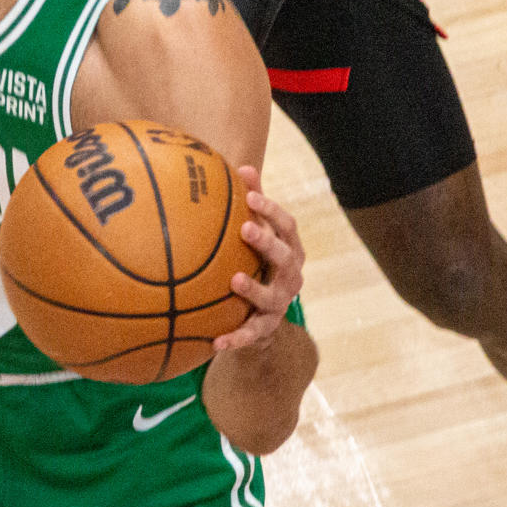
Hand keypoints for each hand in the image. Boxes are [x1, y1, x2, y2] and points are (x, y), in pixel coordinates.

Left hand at [213, 166, 304, 354]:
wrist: (261, 316)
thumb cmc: (256, 262)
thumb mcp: (257, 233)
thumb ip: (253, 205)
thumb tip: (243, 165)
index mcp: (289, 249)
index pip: (287, 226)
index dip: (272, 210)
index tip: (250, 195)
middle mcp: (291, 276)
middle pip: (286, 258)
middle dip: (267, 242)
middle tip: (245, 228)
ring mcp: (281, 303)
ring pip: (273, 297)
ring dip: (255, 289)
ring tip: (235, 280)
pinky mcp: (266, 328)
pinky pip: (252, 334)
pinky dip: (236, 338)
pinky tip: (216, 342)